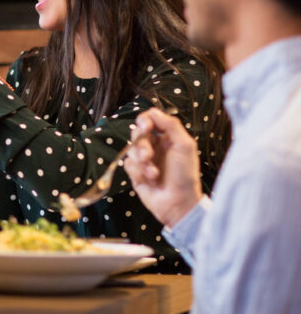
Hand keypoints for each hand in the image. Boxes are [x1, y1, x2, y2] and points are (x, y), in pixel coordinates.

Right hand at [123, 108, 203, 226]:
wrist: (178, 203)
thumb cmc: (185, 175)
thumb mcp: (184, 145)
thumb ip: (171, 125)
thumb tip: (153, 111)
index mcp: (167, 138)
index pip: (150, 120)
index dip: (145, 121)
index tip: (146, 128)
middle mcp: (155, 147)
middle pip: (137, 133)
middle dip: (141, 145)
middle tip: (149, 156)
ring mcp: (144, 160)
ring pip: (130, 149)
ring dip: (142, 162)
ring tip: (154, 173)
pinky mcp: (135, 173)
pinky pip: (127, 164)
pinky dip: (138, 172)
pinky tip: (150, 180)